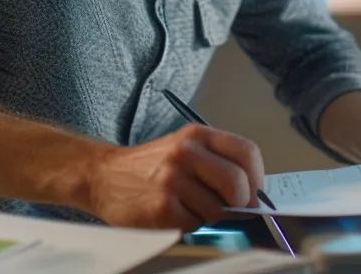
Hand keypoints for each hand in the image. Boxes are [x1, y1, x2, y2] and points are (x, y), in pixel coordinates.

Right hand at [80, 124, 265, 229]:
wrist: (103, 176)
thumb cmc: (149, 167)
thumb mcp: (184, 149)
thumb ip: (216, 163)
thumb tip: (252, 194)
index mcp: (196, 135)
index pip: (247, 152)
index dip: (257, 178)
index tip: (254, 193)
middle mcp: (185, 153)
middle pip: (237, 183)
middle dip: (241, 203)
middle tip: (233, 210)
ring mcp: (172, 180)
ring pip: (217, 209)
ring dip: (210, 216)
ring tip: (191, 207)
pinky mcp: (162, 208)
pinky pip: (195, 224)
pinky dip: (190, 225)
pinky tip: (174, 214)